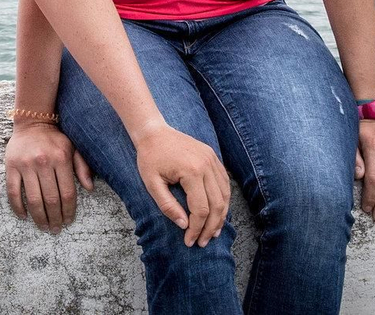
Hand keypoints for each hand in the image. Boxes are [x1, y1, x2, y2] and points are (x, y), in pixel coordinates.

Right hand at [4, 121, 92, 232]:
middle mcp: (43, 162)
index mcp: (61, 158)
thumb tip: (90, 188)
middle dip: (54, 219)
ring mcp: (26, 165)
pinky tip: (24, 216)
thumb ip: (82, 166)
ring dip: (39, 218)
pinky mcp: (11, 166)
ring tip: (43, 227)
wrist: (32, 121)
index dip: (68, 211)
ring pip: (33, 199)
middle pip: (50, 200)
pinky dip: (18, 207)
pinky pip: (13, 192)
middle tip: (55, 229)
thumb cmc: (55, 138)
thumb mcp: (73, 147)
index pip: (67, 193)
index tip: (68, 221)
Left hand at [131, 123, 229, 247]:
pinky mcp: (213, 157)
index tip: (189, 241)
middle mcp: (207, 165)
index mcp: (191, 171)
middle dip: (210, 227)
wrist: (154, 132)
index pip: (200, 209)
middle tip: (202, 242)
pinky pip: (224, 183)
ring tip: (212, 232)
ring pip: (224, 195)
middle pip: (217, 205)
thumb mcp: (152, 184)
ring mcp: (212, 159)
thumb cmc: (150, 157)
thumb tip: (184, 225)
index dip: (196, 229)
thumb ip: (167, 206)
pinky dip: (223, 200)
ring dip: (221, 216)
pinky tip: (217, 213)